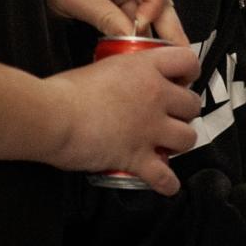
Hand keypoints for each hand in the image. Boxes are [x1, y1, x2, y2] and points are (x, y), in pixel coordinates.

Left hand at [40, 0, 188, 44]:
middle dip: (166, 20)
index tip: (142, 26)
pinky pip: (136, 6)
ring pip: (151, 1)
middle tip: (177, 45)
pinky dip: (138, 24)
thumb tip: (129, 35)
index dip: (155, 3)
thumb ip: (104, 15)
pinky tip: (145, 43)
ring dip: (154, 25)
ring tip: (165, 50)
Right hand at [45, 45, 200, 194]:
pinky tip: (166, 183)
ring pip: (188, 137)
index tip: (182, 80)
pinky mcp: (138, 156)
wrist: (53, 116)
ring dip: (180, 143)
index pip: (188, 61)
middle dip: (184, 112)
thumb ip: (122, 74)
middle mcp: (155, 96)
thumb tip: (122, 82)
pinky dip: (167, 183)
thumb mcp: (102, 67)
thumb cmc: (65, 92)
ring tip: (167, 144)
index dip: (189, 72)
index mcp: (146, 68)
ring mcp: (150, 127)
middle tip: (171, 117)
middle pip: (192, 104)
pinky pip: (164, 175)